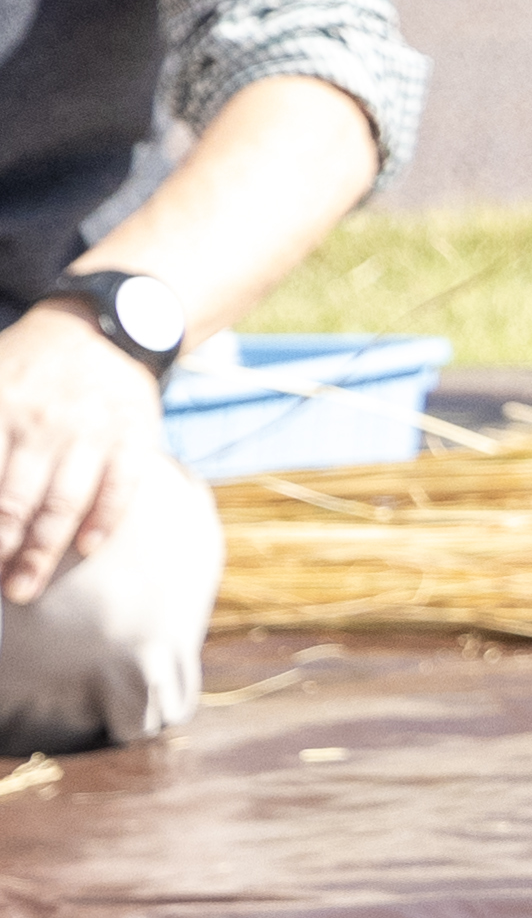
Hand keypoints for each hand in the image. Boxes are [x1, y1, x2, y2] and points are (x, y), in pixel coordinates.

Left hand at [0, 302, 164, 605]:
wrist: (104, 328)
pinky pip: (120, 486)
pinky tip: (86, 548)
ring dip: (42, 552)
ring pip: (63, 502)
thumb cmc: (28, 365)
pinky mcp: (133, 436)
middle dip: (0, 550)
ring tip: (23, 588)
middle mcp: (42, 421)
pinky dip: (104, 519)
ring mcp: (91, 431)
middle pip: (14, 501)